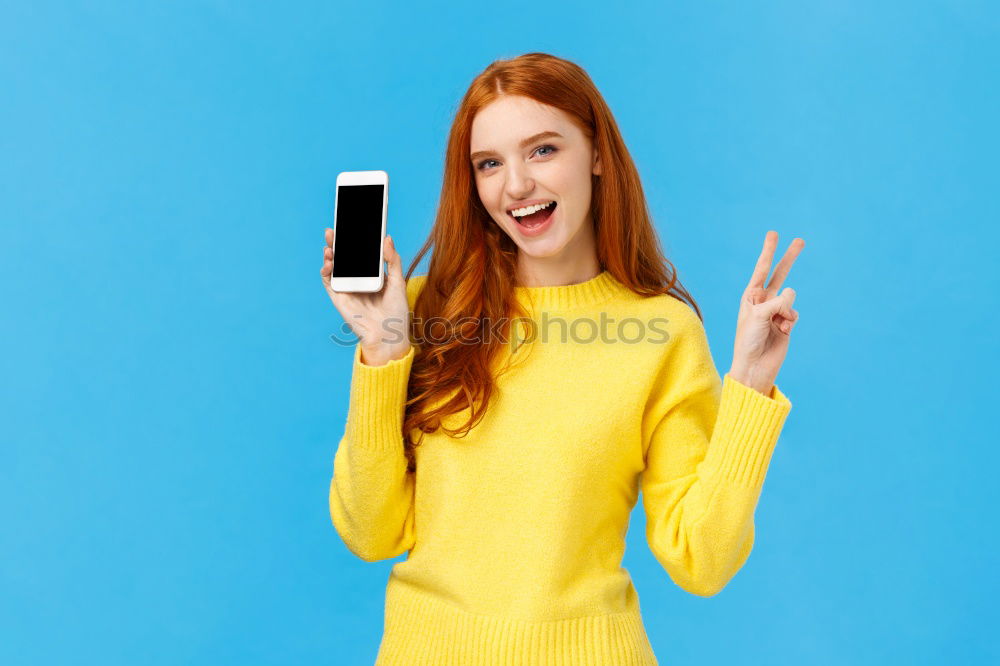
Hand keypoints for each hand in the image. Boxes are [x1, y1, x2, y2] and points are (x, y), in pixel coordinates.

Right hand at [320, 229, 411, 365]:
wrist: (389, 335)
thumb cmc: (396, 311)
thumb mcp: (398, 281)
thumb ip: (392, 260)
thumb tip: (387, 237)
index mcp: (372, 274)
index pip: (361, 253)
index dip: (355, 240)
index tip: (352, 224)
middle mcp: (358, 279)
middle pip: (345, 257)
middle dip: (338, 242)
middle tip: (334, 228)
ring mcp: (347, 287)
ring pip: (334, 266)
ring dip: (330, 254)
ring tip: (330, 244)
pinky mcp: (339, 297)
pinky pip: (328, 281)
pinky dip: (326, 270)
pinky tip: (329, 262)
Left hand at [729, 231, 804, 394]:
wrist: (755, 366)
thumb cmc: (749, 340)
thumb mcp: (758, 315)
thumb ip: (777, 301)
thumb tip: (793, 293)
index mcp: (750, 296)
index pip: (761, 269)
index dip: (768, 251)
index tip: (773, 233)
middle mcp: (763, 301)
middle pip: (780, 274)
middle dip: (789, 258)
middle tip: (801, 240)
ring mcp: (776, 311)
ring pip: (790, 298)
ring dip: (785, 311)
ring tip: (775, 324)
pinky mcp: (786, 323)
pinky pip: (795, 313)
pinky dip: (790, 321)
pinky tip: (782, 331)